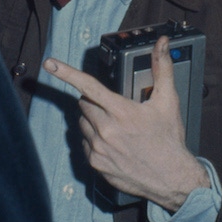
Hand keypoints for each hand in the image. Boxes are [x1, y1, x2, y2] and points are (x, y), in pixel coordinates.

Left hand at [44, 36, 209, 211]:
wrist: (171, 177)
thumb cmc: (169, 139)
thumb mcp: (167, 101)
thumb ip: (162, 68)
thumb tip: (161, 43)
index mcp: (121, 111)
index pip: (88, 86)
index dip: (67, 73)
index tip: (50, 64)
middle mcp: (106, 130)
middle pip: (84, 104)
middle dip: (95, 101)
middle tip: (114, 107)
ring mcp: (99, 148)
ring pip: (83, 123)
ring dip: (93, 120)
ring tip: (116, 126)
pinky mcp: (96, 163)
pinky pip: (85, 143)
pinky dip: (94, 139)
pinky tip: (113, 142)